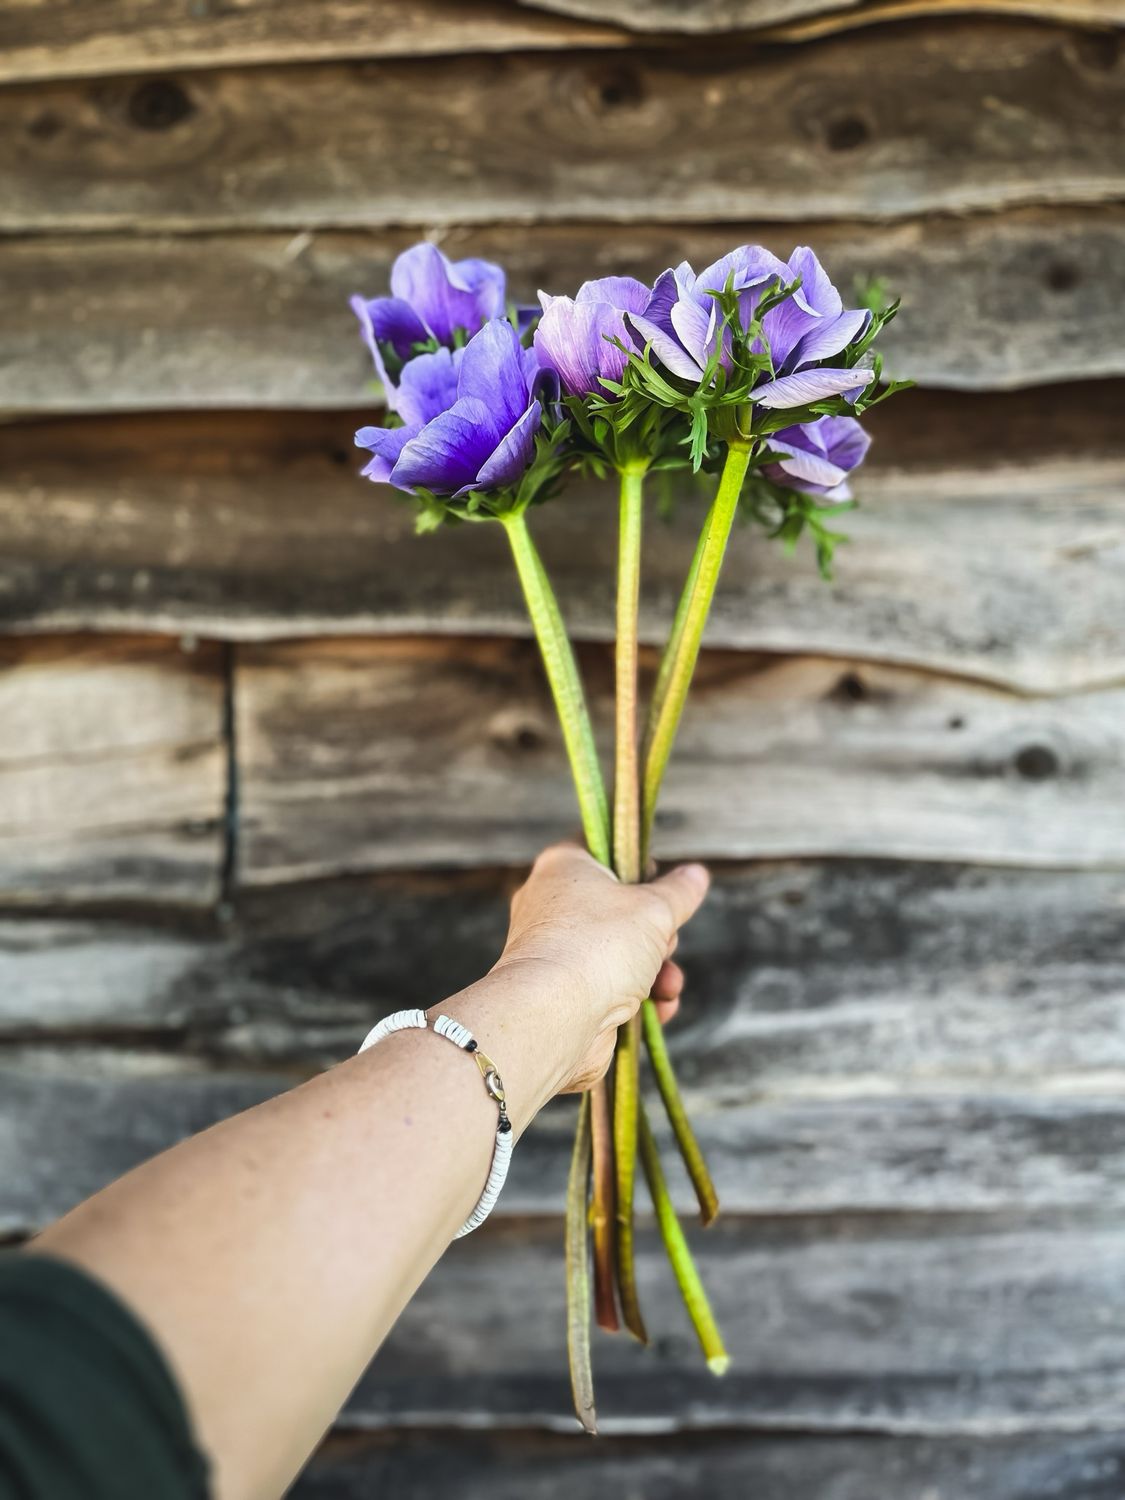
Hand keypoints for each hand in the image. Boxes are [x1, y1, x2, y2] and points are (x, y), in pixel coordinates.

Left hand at [494, 841, 709, 1091]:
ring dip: (656, 970)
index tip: (660, 883)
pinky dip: (638, 997)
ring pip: (619, 951)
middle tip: (663, 941)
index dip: (638, 863)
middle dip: (657, 932)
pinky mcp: (563, 992)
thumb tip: (696, 874)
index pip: (603, 848)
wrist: (553, 1019)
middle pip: (619, 907)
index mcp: (563, 866)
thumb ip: (679, 892)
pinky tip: (659, 1007)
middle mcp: (551, 904)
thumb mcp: (655, 910)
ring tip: (666, 983)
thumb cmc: (599, 947)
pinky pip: (608, 985)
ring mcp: (555, 950)